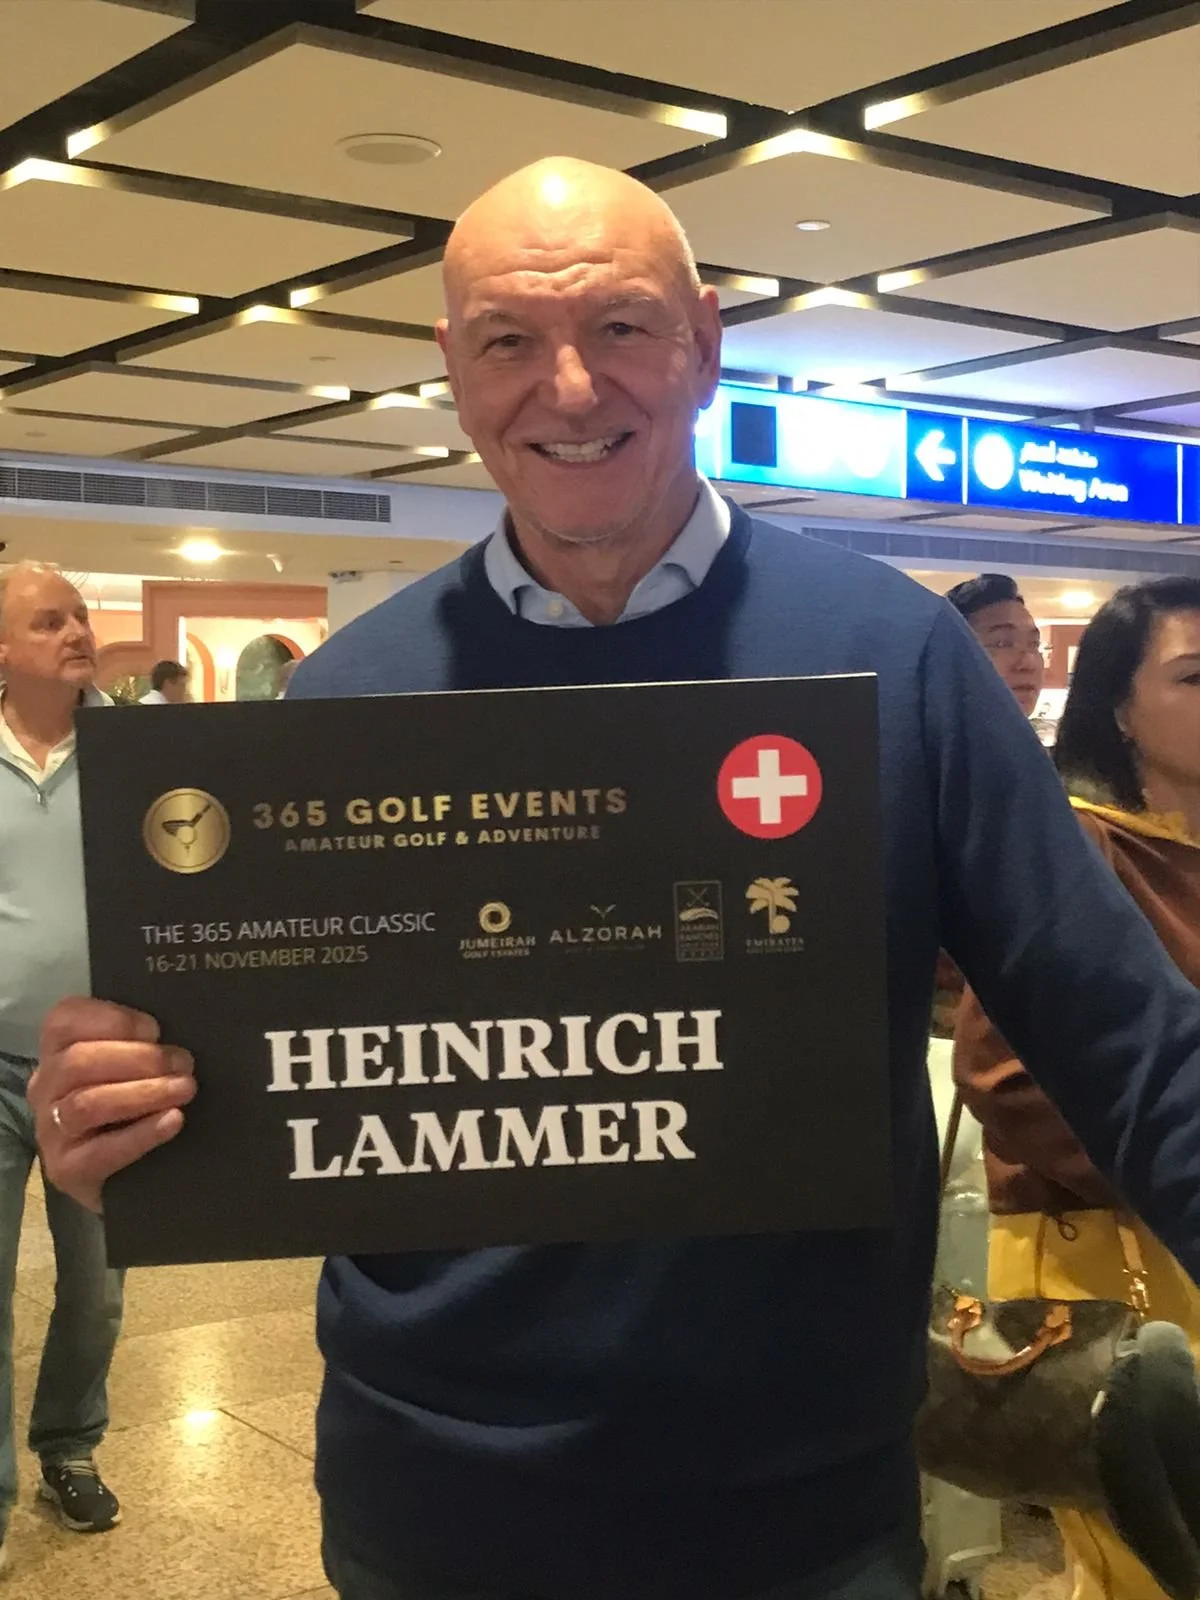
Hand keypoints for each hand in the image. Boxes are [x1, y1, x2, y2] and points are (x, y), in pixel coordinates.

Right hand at [30, 998, 195, 1212]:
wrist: (121, 1176)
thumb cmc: (129, 1106)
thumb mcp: (127, 1066)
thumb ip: (137, 1044)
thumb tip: (170, 1037)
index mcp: (56, 1051)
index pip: (64, 1020)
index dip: (112, 1020)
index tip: (155, 1030)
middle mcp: (45, 1087)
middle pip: (79, 1062)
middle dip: (140, 1059)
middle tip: (183, 1064)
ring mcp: (50, 1130)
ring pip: (88, 1104)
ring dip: (144, 1093)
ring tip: (184, 1089)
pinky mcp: (65, 1170)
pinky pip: (101, 1151)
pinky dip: (142, 1133)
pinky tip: (172, 1121)